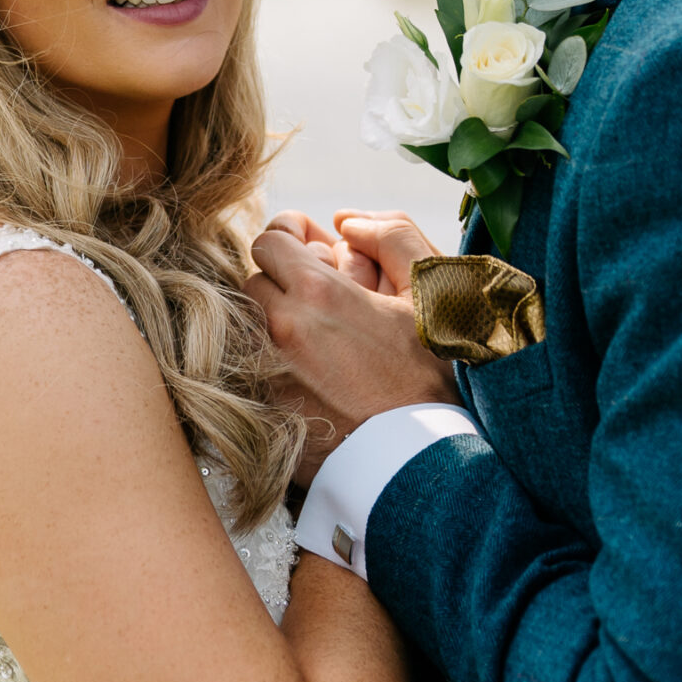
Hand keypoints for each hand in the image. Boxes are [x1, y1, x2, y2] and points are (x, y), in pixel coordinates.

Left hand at [248, 226, 459, 482]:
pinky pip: (251, 370)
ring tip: (318, 339)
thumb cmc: (433, 374)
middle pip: (253, 283)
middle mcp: (280, 330)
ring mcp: (266, 375)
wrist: (423, 459)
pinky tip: (315, 377)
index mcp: (317, 294)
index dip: (289, 238)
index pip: (268, 241)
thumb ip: (393, 237)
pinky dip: (275, 364)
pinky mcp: (262, 412)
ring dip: (275, 323)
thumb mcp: (431, 293)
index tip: (307, 249)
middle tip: (321, 297)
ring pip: (248, 328)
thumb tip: (348, 221)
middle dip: (283, 281)